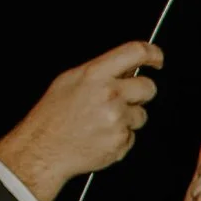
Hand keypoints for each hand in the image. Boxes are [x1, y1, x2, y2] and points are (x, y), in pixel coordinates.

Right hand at [0, 40, 162, 200]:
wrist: (43, 148)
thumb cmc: (52, 116)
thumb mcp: (69, 81)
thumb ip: (100, 72)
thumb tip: (127, 67)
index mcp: (94, 75)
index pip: (135, 52)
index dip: (152, 53)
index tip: (157, 58)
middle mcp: (109, 94)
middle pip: (149, 87)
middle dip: (141, 92)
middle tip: (122, 99)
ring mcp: (117, 119)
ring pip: (141, 114)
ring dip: (128, 118)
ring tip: (101, 122)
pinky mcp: (121, 140)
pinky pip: (132, 135)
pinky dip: (120, 137)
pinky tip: (100, 136)